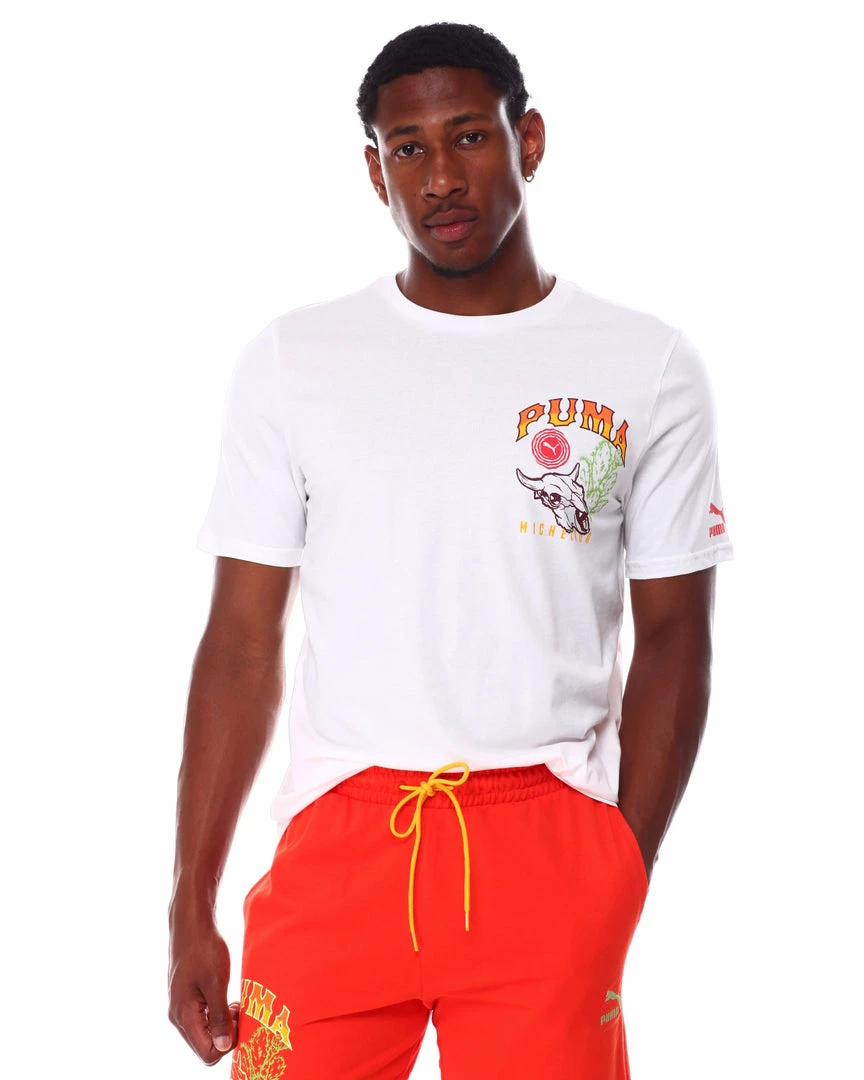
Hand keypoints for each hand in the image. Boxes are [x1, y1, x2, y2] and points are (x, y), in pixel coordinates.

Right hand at [168, 919, 240, 1063]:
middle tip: (239, 1010)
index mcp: (184, 1017)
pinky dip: (217, 1015)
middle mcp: (179, 1018)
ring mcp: (181, 1009)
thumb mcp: (216, 982)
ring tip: (235, 1003)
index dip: (228, 1044)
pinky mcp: (187, 999)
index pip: (208, 1054)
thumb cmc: (204, 949)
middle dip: (227, 1035)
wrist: (191, 924)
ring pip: (205, 1034)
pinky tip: (228, 999)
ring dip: (223, 1024)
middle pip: (206, 1047)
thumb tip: (224, 1047)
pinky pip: (203, 1020)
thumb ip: (219, 1017)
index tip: (239, 1020)